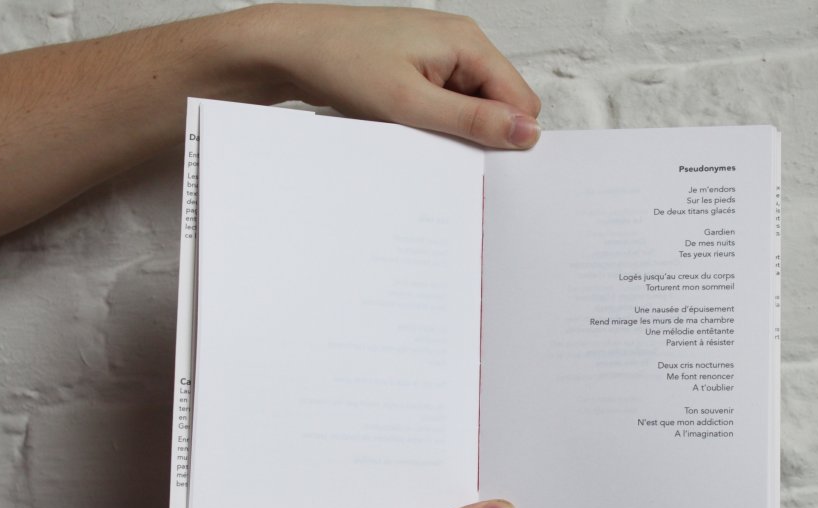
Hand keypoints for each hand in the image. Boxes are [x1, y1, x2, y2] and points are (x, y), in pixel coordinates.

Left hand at [245, 4, 541, 148]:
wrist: (290, 48)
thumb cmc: (342, 63)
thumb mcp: (411, 104)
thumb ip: (473, 121)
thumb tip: (526, 132)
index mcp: (469, 42)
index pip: (521, 101)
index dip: (506, 135)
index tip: (472, 155)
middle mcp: (461, 42)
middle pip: (499, 103)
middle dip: (477, 131)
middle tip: (434, 141)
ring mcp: (440, 54)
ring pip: (471, 106)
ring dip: (450, 127)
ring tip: (410, 125)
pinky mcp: (421, 66)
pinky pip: (445, 102)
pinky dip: (431, 119)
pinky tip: (403, 120)